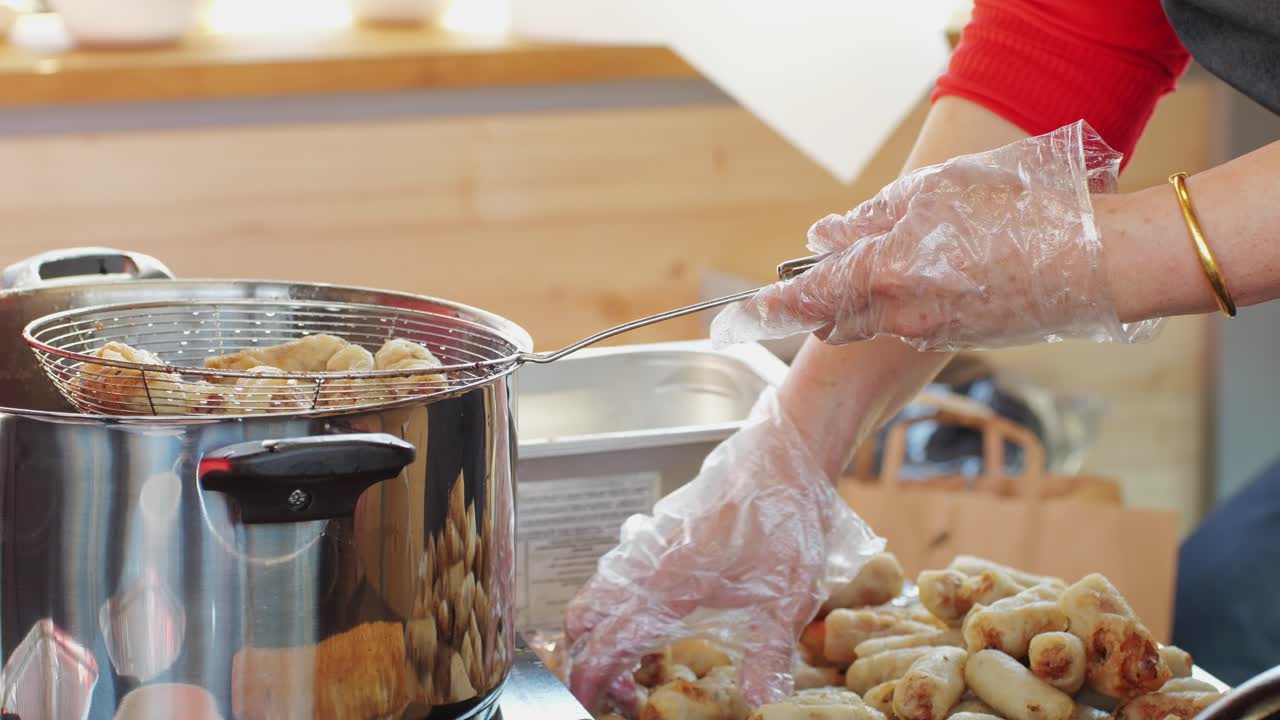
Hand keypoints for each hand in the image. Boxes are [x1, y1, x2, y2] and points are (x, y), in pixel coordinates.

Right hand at [561, 387, 883, 712]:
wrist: (783, 455)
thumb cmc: (785, 515)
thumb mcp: (788, 594)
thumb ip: (768, 654)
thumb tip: (759, 703)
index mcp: (670, 581)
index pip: (608, 640)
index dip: (591, 678)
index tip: (587, 703)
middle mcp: (647, 561)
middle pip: (582, 616)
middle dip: (584, 657)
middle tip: (620, 690)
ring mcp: (647, 542)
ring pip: (595, 591)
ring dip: (600, 630)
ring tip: (638, 660)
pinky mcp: (658, 532)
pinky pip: (617, 572)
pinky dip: (616, 602)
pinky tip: (653, 615)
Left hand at [711, 120, 1161, 351]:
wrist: (1090, 263)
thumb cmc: (1013, 213)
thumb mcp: (933, 195)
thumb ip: (869, 220)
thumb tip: (824, 235)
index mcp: (882, 274)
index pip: (807, 298)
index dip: (770, 308)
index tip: (741, 314)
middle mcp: (897, 315)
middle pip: (834, 318)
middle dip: (818, 300)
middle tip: (820, 270)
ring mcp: (927, 333)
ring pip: (872, 321)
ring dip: (862, 300)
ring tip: (890, 258)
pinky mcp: (954, 339)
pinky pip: (908, 323)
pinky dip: (901, 303)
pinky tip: (932, 272)